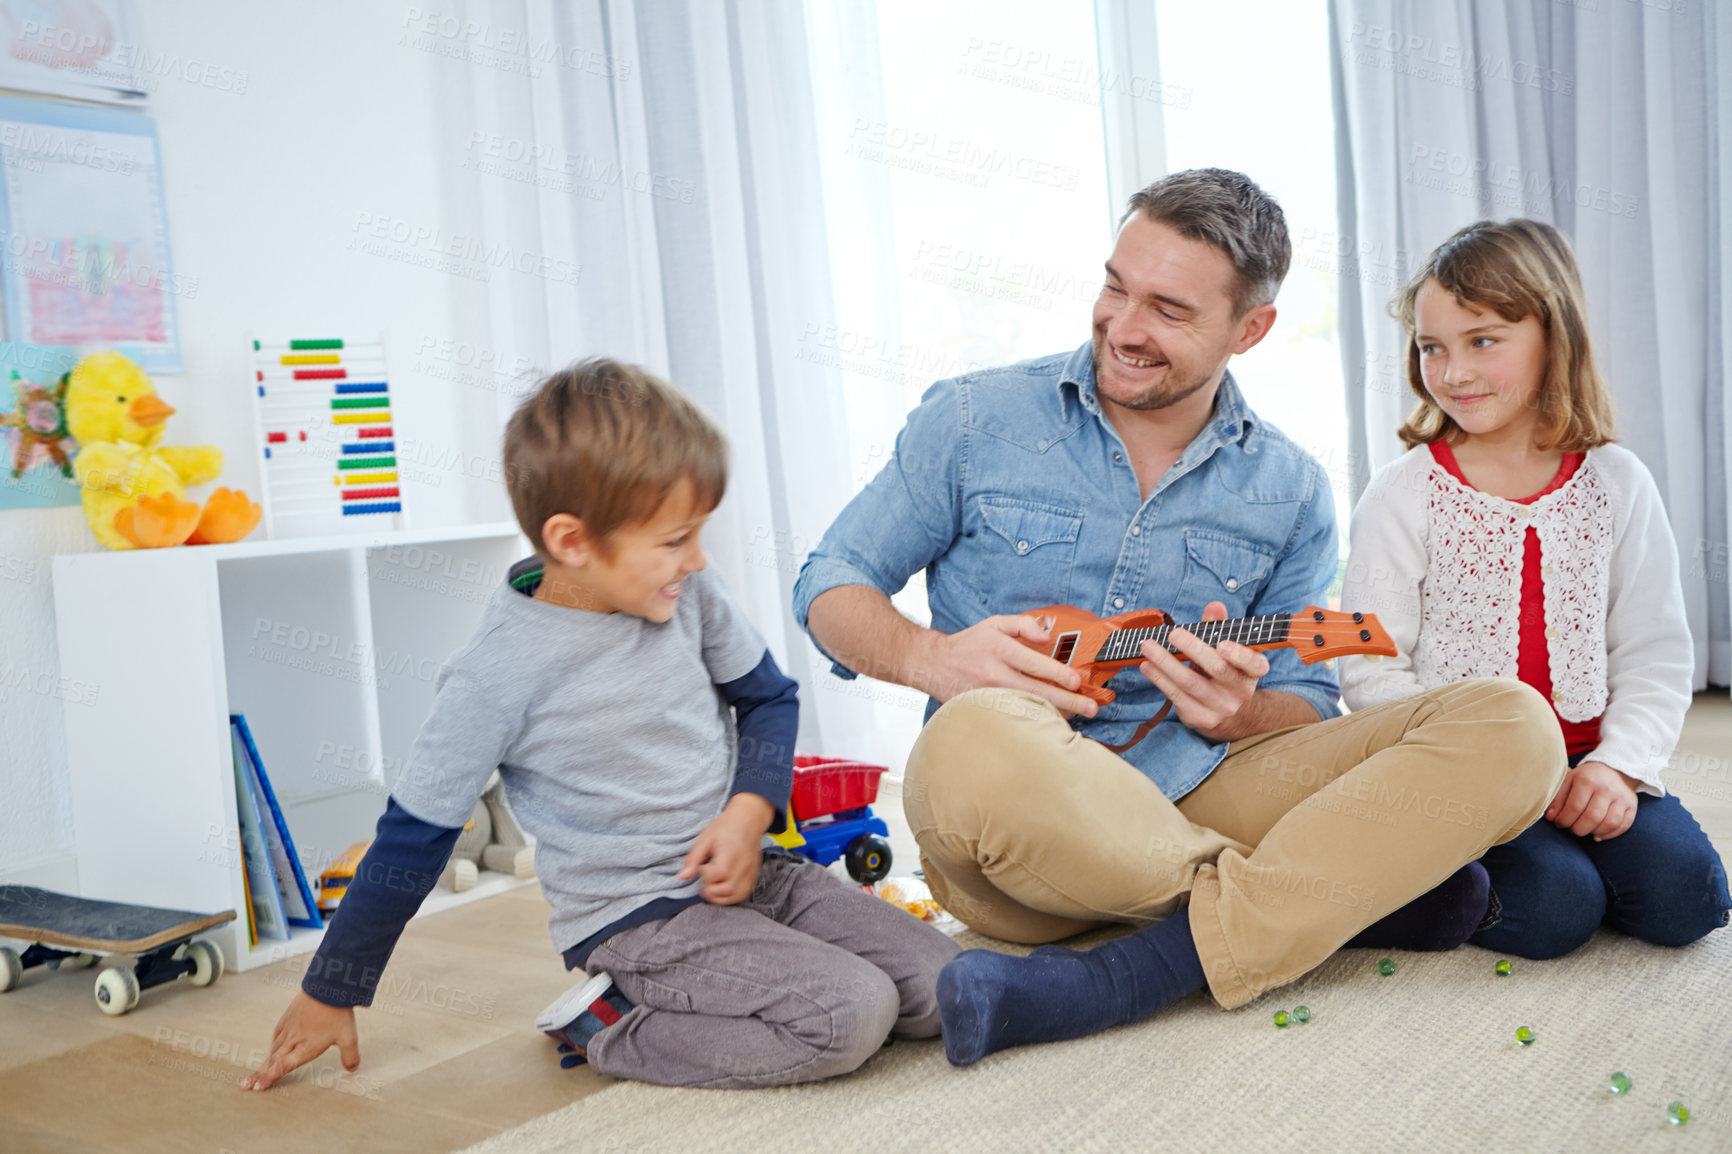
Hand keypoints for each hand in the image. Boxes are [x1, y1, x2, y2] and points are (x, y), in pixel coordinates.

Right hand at [240, 991, 357, 1090]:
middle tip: (246, 1085)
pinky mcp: (288, 1017)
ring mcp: (289, 1028)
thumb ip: (349, 1055)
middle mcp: (293, 1040)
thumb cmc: (337, 1013)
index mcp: (305, 1048)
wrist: (328, 987)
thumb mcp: (348, 1037)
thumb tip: (352, 1069)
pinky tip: (272, 1047)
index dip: (270, 1077)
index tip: (258, 1087)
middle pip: (273, 1060)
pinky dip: (272, 1045)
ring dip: (264, 1061)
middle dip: (259, 1074)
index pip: (283, 1067)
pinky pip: (276, 1034)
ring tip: (257, 1072)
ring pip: (273, 1048)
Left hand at [679, 793, 773, 904]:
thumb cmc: (726, 826)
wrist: (749, 819)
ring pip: (735, 896)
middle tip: (706, 877)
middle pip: (726, 890)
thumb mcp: (705, 838)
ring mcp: (750, 872)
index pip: (715, 875)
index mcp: (730, 854)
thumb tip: (683, 876)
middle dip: (710, 889)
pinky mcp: (753, 876)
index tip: (703, 865)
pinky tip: (722, 887)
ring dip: (719, 896)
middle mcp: (742, 866)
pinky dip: (730, 896)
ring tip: (712, 884)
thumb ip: (693, 859)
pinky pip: (742, 894)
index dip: (704, 873)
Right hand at [915, 614, 1100, 718]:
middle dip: (1068, 702)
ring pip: (1028, 709)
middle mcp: (994, 675)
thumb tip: (1047, 636)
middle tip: (1091, 707)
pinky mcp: (983, 710)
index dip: (1057, 674)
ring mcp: (988, 696)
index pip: (1033, 664)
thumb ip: (1024, 624)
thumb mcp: (995, 623)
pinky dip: (1034, 721)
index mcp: (999, 650)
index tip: (1076, 681)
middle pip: (1036, 692)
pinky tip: (1051, 722)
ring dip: (1056, 714)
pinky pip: (1014, 718)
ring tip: (1078, 716)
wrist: (934, 664)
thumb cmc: (970, 644)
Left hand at [1137, 601, 1269, 741]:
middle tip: (1173, 633)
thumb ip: (1219, 627)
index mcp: (1252, 672)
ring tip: (1148, 647)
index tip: (1222, 645)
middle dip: (1193, 649)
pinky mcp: (1201, 718)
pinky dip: (1159, 679)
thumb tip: (1214, 607)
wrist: (1225, 711)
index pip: (1254, 664)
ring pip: (1190, 683)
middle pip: (1217, 669)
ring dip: (1166, 662)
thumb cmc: (1223, 669)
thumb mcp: (1225, 649)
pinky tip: (1147, 666)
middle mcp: (1241, 692)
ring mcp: (1221, 708)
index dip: (1240, 655)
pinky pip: (1176, 696)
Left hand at [1545, 760, 1639, 839]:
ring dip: (1593, 832)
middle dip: (1578, 829)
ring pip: (1609, 823)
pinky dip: (1609, 835)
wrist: (1614, 769)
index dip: (1564, 820)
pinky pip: (1622, 826)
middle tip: (1572, 829)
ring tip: (1584, 830)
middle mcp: (1607, 788)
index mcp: (1587, 780)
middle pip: (1592, 817)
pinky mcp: (1632, 806)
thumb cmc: (1586, 778)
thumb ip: (1557, 798)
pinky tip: (1597, 834)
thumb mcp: (1568, 781)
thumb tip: (1551, 818)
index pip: (1574, 807)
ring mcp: (1621, 798)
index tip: (1559, 823)